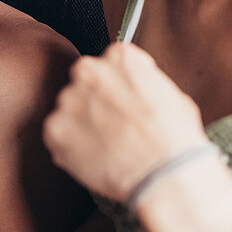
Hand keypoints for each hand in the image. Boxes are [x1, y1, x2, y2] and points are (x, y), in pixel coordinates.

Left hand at [42, 43, 209, 203]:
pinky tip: (94, 160)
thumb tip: (134, 94)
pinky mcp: (54, 128)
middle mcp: (89, 71)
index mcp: (119, 57)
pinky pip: (57, 137)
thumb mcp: (173, 96)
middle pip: (84, 84)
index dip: (117, 87)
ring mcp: (68, 99)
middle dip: (94, 104)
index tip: (123, 104)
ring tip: (106, 149)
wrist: (164, 174)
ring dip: (80, 127)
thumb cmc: (176, 139)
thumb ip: (143, 85)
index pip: (109, 64)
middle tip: (112, 129)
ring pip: (69, 111)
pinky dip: (69, 149)